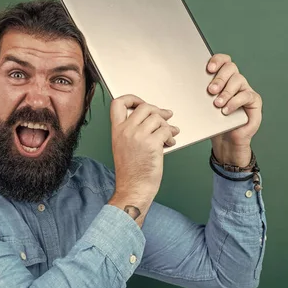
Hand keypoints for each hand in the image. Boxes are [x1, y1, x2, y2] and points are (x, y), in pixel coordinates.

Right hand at [107, 95, 179, 225]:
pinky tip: (169, 143)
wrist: (133, 188)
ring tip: (168, 135)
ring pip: (158, 118)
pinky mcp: (152, 144)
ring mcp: (138, 136)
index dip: (132, 98)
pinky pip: (166, 130)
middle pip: (144, 107)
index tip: (141, 103)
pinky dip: (171, 136)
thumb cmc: (131, 171)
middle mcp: (126, 130)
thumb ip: (133, 130)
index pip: (118, 103)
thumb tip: (154, 118)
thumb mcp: (123, 146)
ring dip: (166, 126)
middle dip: (158, 111)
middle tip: (166, 116)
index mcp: (116, 130)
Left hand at [207, 54, 262, 166]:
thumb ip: (200, 94)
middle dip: (219, 78)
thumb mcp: (203, 106)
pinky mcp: (254, 101)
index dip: (216, 61)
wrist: (226, 140)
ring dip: (226, 91)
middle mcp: (235, 81)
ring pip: (238, 80)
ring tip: (217, 104)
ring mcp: (245, 89)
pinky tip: (226, 110)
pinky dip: (234, 102)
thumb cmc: (214, 121)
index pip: (222, 61)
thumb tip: (187, 84)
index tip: (208, 69)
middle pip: (230, 68)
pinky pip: (246, 95)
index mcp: (223, 78)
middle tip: (211, 91)